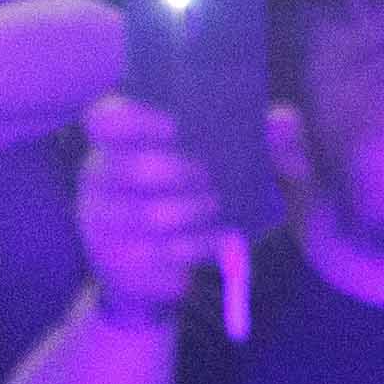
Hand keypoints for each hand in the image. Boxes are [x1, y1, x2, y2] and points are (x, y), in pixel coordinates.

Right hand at [70, 91, 241, 325]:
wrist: (170, 264)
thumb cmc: (201, 193)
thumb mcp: (237, 162)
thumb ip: (264, 138)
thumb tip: (283, 121)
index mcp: (120, 142)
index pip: (104, 118)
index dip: (133, 119)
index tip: (174, 126)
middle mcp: (100, 180)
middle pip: (128, 168)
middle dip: (179, 172)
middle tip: (209, 178)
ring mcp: (102, 225)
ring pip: (147, 216)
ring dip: (191, 212)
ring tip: (216, 210)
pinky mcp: (116, 265)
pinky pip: (156, 257)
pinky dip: (193, 249)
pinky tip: (214, 242)